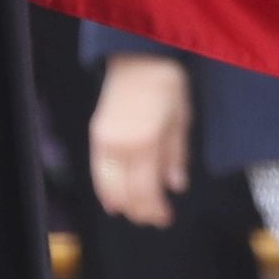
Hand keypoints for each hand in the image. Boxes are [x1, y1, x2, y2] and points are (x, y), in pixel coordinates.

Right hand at [86, 50, 190, 225]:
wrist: (139, 57)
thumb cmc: (167, 85)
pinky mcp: (96, 135)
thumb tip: (176, 187)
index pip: (146, 191)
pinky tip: (112, 200)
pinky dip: (105, 189)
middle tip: (154, 221)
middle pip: (126, 194)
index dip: (155, 210)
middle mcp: (121, 147)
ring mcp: (104, 142)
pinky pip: (98, 171)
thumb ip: (177, 156)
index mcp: (146, 144)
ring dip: (121, 204)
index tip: (166, 218)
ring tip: (134, 213)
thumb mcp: (182, 120)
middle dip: (140, 212)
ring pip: (107, 187)